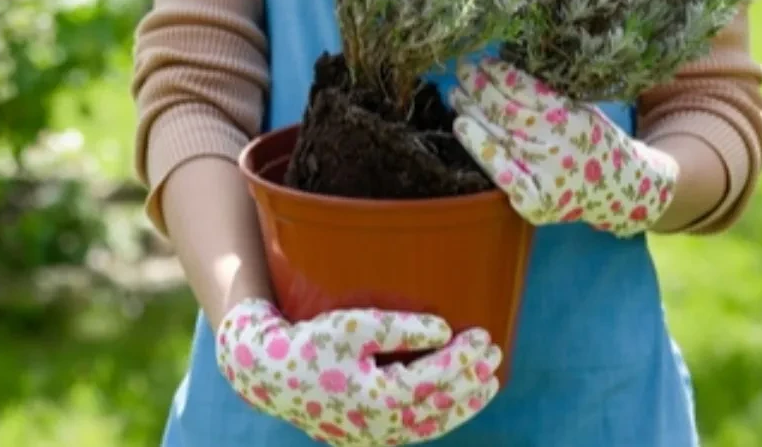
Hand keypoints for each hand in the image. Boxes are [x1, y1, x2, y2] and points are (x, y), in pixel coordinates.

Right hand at [215, 298, 500, 444]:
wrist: (268, 375)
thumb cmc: (309, 343)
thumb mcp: (353, 325)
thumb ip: (400, 328)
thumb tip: (443, 329)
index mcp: (378, 398)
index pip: (435, 379)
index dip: (463, 358)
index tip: (483, 335)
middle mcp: (380, 426)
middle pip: (440, 405)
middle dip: (471, 380)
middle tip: (494, 353)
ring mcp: (374, 437)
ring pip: (431, 425)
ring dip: (463, 405)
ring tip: (488, 383)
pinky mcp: (367, 437)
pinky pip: (414, 430)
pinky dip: (439, 416)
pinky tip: (452, 401)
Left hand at [450, 57, 678, 237]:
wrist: (623, 189)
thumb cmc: (595, 141)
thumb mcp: (583, 110)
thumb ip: (548, 97)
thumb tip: (501, 72)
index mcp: (574, 120)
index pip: (525, 90)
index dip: (498, 73)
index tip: (482, 59)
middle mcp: (557, 149)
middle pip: (504, 112)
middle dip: (478, 87)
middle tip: (462, 69)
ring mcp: (544, 178)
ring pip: (496, 137)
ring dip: (471, 113)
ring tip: (456, 94)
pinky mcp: (533, 201)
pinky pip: (498, 171)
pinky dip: (477, 146)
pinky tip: (462, 126)